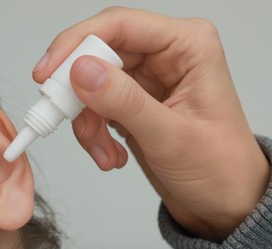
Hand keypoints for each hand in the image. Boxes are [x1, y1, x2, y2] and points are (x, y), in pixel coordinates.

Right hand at [32, 7, 269, 240]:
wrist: (223, 201)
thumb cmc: (220, 168)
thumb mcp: (171, 136)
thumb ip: (125, 101)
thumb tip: (82, 70)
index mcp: (187, 46)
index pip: (120, 25)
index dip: (77, 43)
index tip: (48, 72)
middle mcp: (166, 55)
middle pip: (100, 53)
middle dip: (78, 90)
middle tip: (64, 116)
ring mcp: (147, 79)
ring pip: (92, 82)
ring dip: (87, 119)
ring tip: (102, 152)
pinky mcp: (134, 101)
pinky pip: (96, 105)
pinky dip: (93, 130)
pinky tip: (110, 154)